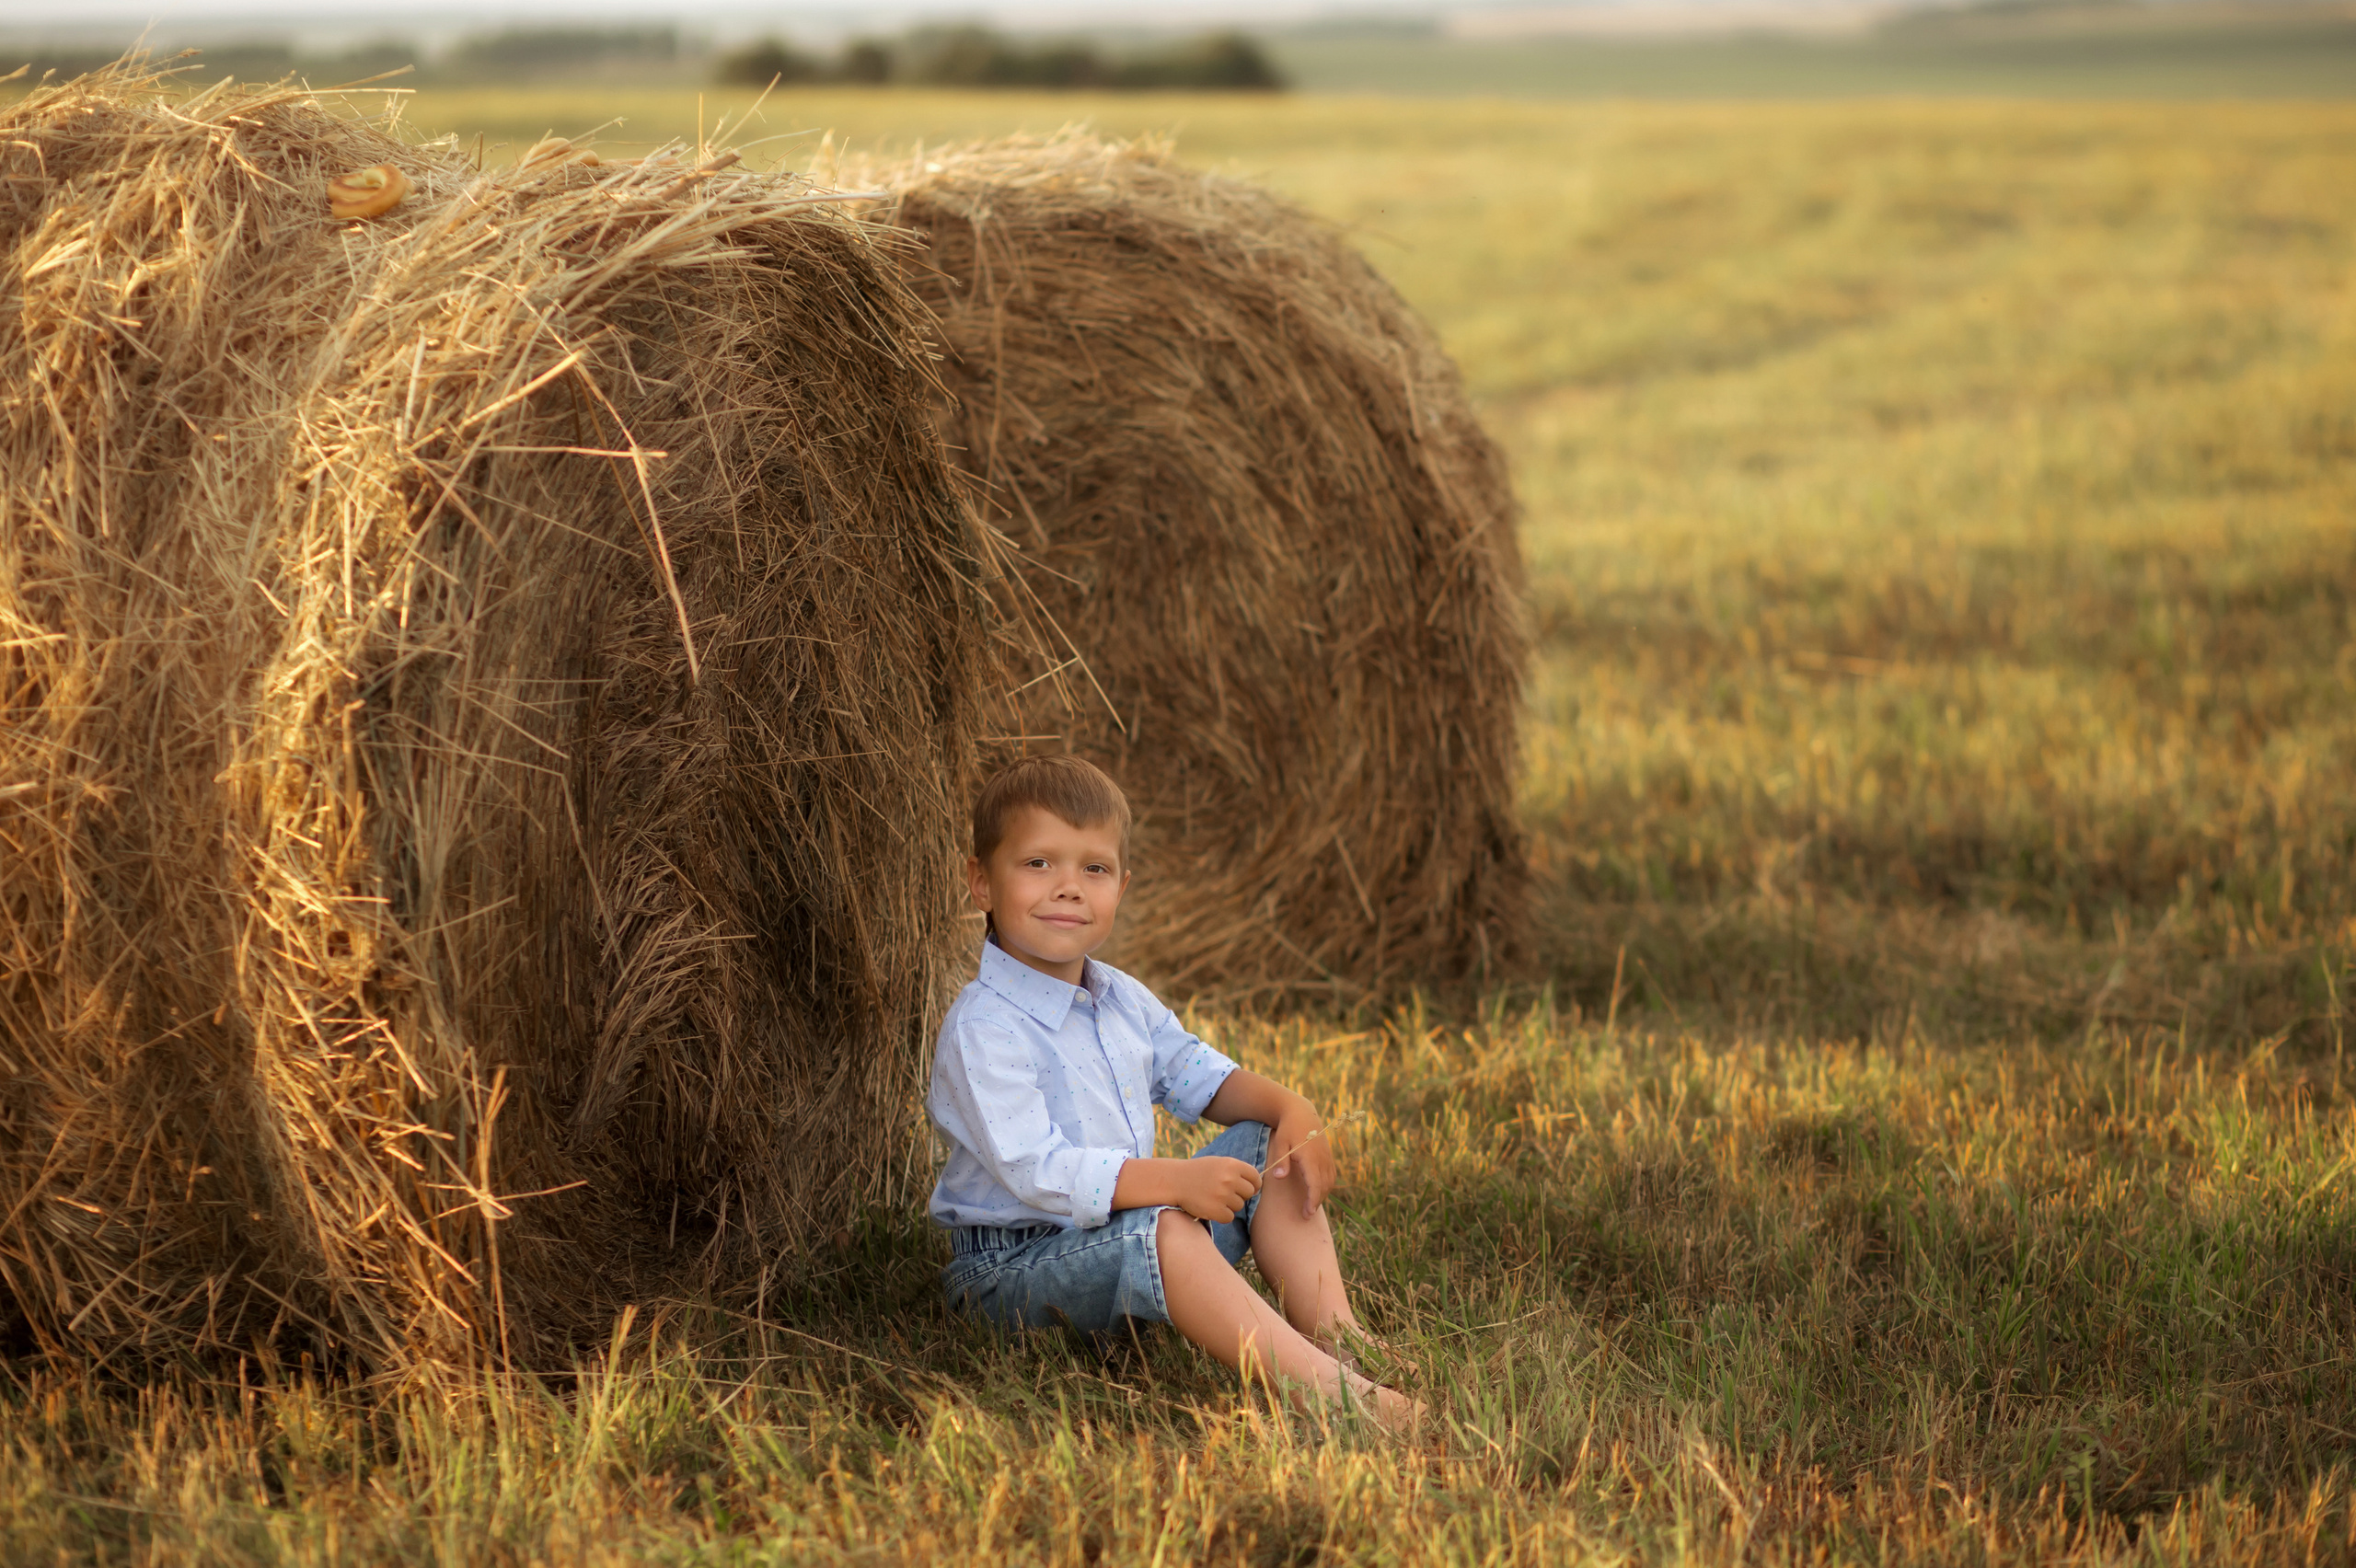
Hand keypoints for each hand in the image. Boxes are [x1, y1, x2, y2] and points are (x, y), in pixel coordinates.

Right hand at [1170, 1156, 1261, 1222]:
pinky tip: (1211, 1207)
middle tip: (1226, 1193)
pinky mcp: (1215, 1210)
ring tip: (1215, 1198)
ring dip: (1229, 1205)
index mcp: (1232, 1165)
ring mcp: (1222, 1195)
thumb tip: (1257, 1185)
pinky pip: (1229, 1217)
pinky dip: (1222, 1215)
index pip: (1255, 1177)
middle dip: (1240, 1195)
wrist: (1175, 1180)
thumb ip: (1237, 1171)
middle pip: (1249, 1193)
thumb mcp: (1219, 1163)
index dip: (1254, 1184)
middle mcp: (1229, 1179)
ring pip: (1239, 1206)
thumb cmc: (1199, 1171)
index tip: (1248, 1188)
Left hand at [1267, 1100, 1336, 1218]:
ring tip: (1311, 1206)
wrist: (1301, 1112)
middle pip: (1324, 1186)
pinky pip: (1331, 1175)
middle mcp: (1322, 1158)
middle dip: (1317, 1201)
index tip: (1307, 1212)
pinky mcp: (1328, 1155)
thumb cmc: (1288, 1128)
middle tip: (1306, 1214)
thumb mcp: (1281, 1143)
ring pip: (1330, 1181)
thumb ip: (1282, 1161)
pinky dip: (1326, 1186)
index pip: (1315, 1184)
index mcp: (1310, 1156)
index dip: (1312, 1200)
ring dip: (1322, 1195)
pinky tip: (1318, 1192)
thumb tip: (1279, 1177)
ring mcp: (1327, 1157)